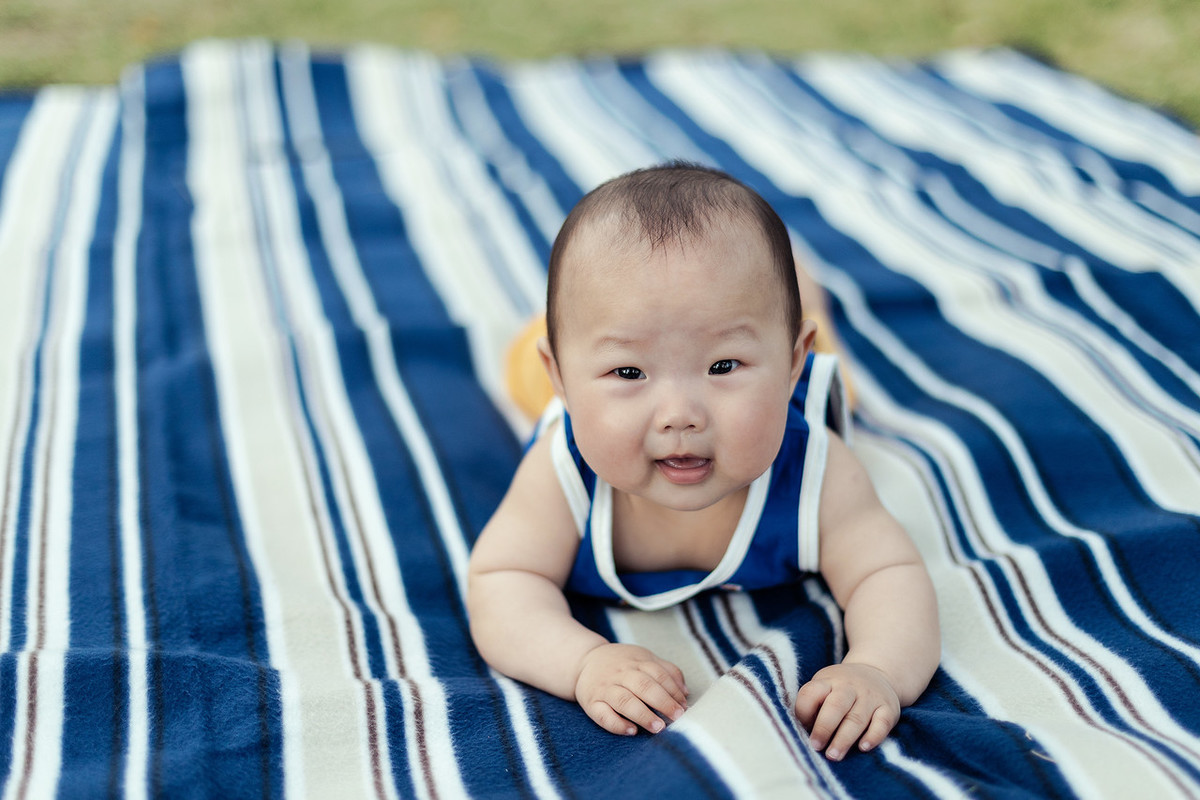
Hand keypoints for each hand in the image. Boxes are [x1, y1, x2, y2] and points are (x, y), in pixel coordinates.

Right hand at [574, 643, 688, 735]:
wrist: (583, 661)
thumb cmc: (621, 664)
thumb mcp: (642, 658)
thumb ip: (665, 671)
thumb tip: (686, 692)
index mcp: (636, 662)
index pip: (658, 674)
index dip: (673, 690)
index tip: (684, 706)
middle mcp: (621, 674)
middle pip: (643, 686)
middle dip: (662, 702)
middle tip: (677, 717)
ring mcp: (605, 688)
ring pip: (624, 700)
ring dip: (643, 714)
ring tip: (658, 727)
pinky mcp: (592, 703)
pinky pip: (602, 715)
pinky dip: (617, 724)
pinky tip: (631, 731)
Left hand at [794, 662, 899, 760]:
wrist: (876, 674)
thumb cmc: (841, 689)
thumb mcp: (825, 686)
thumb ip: (814, 704)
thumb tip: (807, 731)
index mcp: (828, 681)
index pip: (811, 693)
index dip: (804, 711)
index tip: (803, 728)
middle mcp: (850, 686)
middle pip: (835, 706)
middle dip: (824, 728)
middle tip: (816, 747)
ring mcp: (870, 696)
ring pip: (857, 719)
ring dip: (844, 739)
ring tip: (834, 755)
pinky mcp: (888, 708)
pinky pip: (882, 723)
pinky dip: (873, 736)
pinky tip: (863, 748)